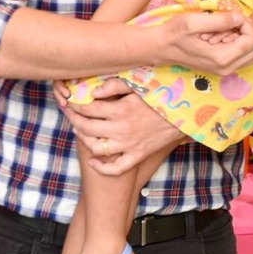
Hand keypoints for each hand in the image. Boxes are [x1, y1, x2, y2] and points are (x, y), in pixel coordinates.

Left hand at [61, 78, 183, 176]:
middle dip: (73, 119)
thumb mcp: (139, 86)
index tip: (70, 101)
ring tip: (78, 131)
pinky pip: (116, 168)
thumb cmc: (161, 97)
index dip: (75, 105)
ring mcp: (129, 145)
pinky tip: (93, 162)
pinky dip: (102, 168)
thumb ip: (114, 86)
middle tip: (68, 113)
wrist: (184, 115)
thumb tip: (93, 92)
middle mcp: (121, 129)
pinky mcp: (137, 156)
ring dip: (83, 140)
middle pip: (87, 127)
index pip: (88, 109)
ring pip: (96, 147)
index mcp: (121, 110)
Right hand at [159, 12, 252, 75]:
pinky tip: (233, 33)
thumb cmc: (175, 33)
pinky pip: (246, 56)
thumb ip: (219, 20)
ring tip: (234, 25)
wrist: (162, 48)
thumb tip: (240, 17)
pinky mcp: (224, 67)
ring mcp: (226, 70)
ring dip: (250, 36)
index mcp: (222, 58)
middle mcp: (227, 68)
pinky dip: (245, 43)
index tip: (233, 15)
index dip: (248, 23)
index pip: (252, 40)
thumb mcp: (193, 22)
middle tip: (237, 18)